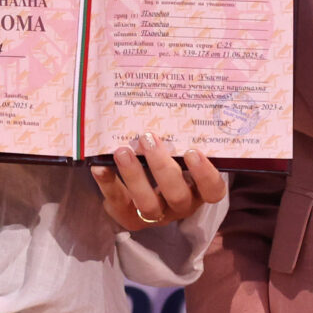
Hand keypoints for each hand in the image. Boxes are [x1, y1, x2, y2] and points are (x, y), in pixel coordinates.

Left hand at [89, 141, 225, 230]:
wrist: (138, 192)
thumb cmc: (167, 161)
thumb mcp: (177, 152)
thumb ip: (179, 136)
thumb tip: (175, 95)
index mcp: (198, 189)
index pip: (213, 190)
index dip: (205, 174)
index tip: (193, 151)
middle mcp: (180, 205)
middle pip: (178, 196)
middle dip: (162, 168)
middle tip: (149, 138)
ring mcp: (155, 215)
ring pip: (149, 205)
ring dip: (135, 176)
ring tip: (122, 151)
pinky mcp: (129, 217)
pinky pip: (119, 203)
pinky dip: (108, 183)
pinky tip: (99, 166)